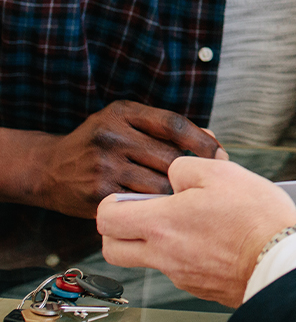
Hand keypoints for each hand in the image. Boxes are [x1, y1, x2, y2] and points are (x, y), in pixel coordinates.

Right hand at [36, 101, 225, 217]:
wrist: (49, 168)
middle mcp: (113, 137)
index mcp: (124, 114)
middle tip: (206, 182)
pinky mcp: (98, 195)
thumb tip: (211, 139)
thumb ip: (164, 128)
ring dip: (176, 192)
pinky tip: (163, 208)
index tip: (219, 154)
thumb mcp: (127, 121)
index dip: (202, 141)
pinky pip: (140, 203)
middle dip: (192, 172)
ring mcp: (104, 167)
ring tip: (187, 196)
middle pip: (170, 157)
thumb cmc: (100, 142)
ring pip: (158, 184)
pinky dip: (156, 206)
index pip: (173, 124)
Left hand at [98, 156, 295, 306]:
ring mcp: (180, 275)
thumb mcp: (221, 172)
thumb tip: (174, 175)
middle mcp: (163, 254)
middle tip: (143, 212)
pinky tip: (212, 238)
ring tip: (189, 221)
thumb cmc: (254, 217)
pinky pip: (178, 269)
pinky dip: (185, 253)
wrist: (280, 259)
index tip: (125, 196)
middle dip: (118, 230)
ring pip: (147, 259)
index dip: (109, 204)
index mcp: (162, 223)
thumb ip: (186, 168)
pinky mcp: (199, 287)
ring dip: (155, 241)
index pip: (107, 219)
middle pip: (113, 249)